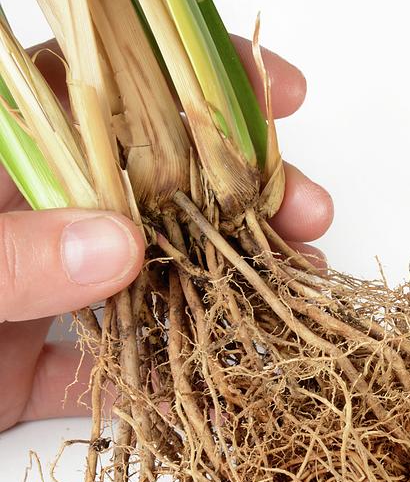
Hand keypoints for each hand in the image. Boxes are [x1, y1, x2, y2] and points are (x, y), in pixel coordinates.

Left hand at [0, 38, 332, 431]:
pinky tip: (217, 396)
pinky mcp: (31, 371)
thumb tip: (120, 246)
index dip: (193, 85)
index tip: (275, 94)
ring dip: (221, 293)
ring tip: (292, 301)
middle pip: (147, 190)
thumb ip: (4, 255)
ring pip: (144, 284)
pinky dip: (160, 389)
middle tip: (307, 214)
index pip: (99, 94)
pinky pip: (108, 373)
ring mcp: (33, 295)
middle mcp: (20, 218)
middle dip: (236, 199)